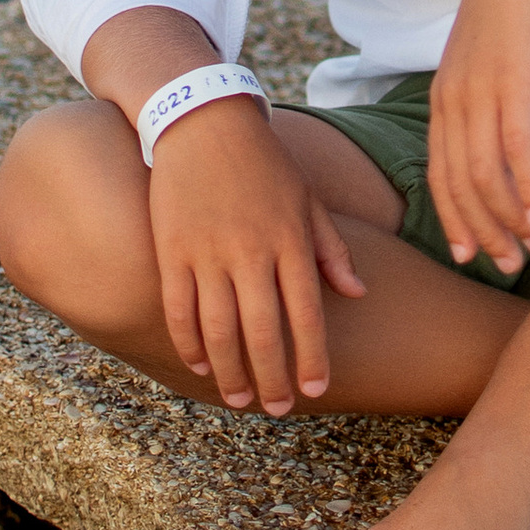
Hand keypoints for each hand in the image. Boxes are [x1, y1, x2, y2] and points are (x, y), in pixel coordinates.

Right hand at [146, 102, 366, 412]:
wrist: (203, 121)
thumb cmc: (264, 162)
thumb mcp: (308, 199)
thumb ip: (331, 249)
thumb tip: (357, 293)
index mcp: (289, 241)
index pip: (306, 313)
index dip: (311, 356)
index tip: (316, 389)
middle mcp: (250, 252)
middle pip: (262, 331)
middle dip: (272, 377)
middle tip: (278, 408)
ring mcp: (208, 252)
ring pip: (218, 328)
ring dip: (229, 370)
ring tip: (240, 398)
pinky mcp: (172, 248)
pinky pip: (179, 307)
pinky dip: (189, 341)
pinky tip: (198, 364)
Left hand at [426, 0, 529, 276]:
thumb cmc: (516, 4)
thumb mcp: (491, 57)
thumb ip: (490, 95)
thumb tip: (505, 129)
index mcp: (443, 99)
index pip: (441, 176)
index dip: (456, 219)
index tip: (473, 254)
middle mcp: (453, 102)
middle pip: (459, 186)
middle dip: (484, 231)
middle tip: (508, 264)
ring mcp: (480, 94)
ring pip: (486, 177)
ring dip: (511, 218)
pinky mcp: (514, 85)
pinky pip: (516, 151)